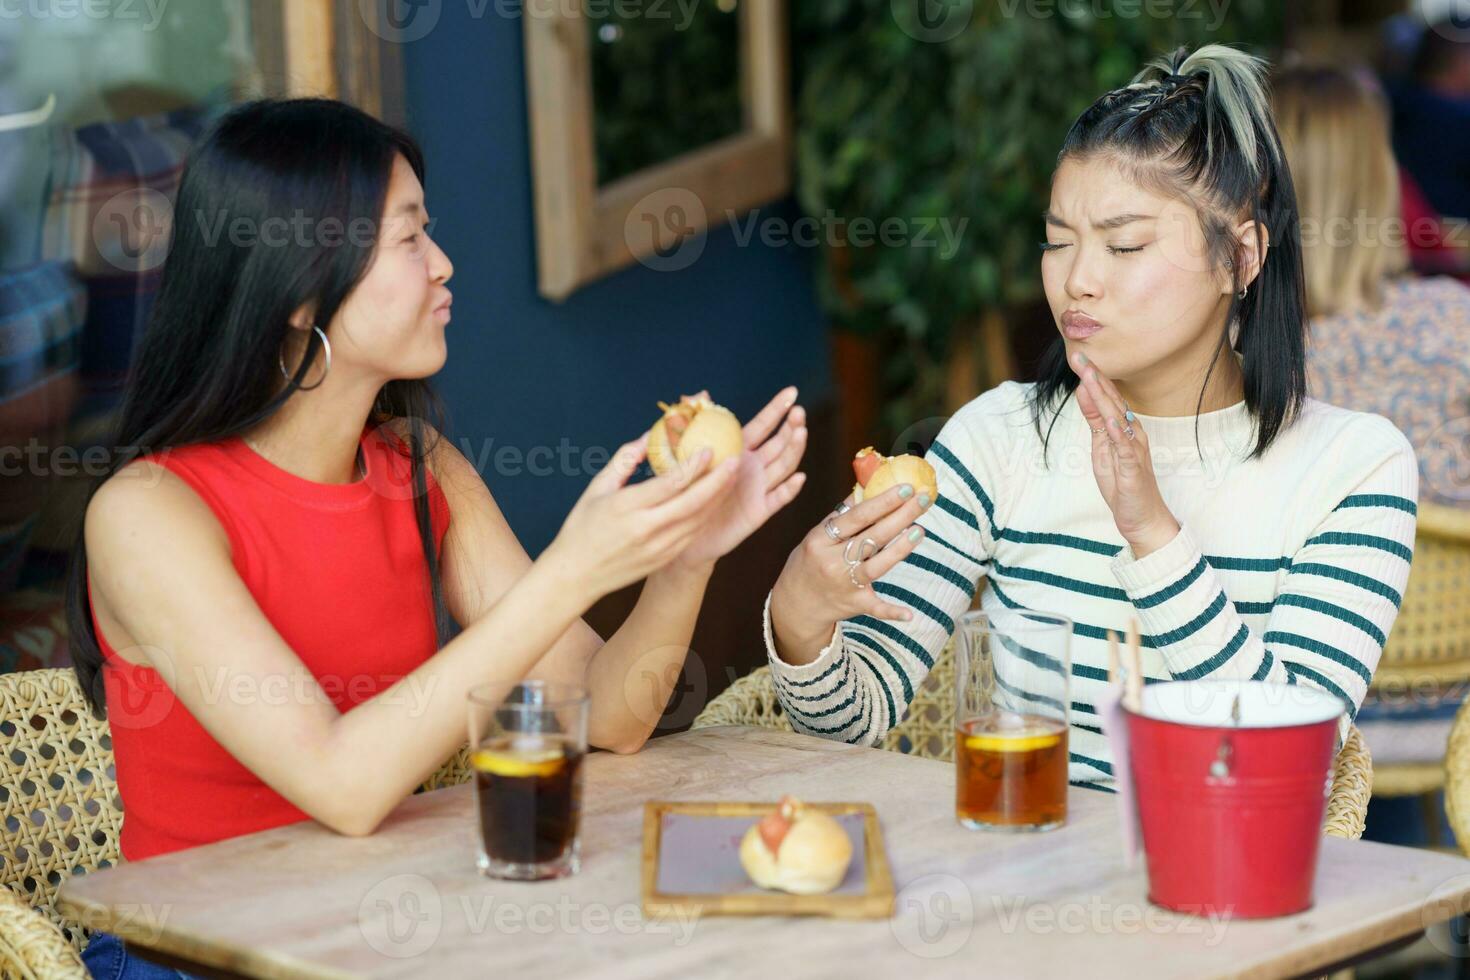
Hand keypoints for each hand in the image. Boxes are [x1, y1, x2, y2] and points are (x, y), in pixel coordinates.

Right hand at [546, 431, 738, 601]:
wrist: (575, 575)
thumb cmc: (582, 527)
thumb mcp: (597, 488)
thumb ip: (623, 460)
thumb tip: (648, 435)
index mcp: (627, 507)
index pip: (670, 484)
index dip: (693, 466)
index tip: (710, 449)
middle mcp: (646, 529)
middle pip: (693, 502)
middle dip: (718, 481)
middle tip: (736, 461)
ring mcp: (658, 547)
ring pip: (698, 520)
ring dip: (717, 498)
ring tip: (730, 477)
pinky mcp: (664, 559)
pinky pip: (692, 534)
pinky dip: (706, 516)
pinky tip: (714, 501)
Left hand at [672, 387, 808, 566]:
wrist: (682, 529)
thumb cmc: (684, 490)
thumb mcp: (685, 454)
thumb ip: (694, 423)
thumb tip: (700, 393)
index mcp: (738, 449)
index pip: (763, 424)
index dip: (778, 408)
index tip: (792, 392)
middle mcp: (754, 466)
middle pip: (779, 442)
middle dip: (791, 426)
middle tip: (798, 412)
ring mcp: (760, 487)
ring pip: (783, 465)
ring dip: (794, 449)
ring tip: (801, 432)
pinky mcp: (760, 510)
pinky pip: (778, 498)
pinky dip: (789, 489)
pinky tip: (799, 477)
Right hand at [768, 481, 931, 663]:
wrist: (794, 605)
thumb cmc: (809, 562)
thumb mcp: (816, 535)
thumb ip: (841, 515)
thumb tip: (866, 486)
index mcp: (820, 540)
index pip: (856, 516)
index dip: (882, 502)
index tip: (905, 488)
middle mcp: (832, 561)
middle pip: (872, 536)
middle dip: (901, 516)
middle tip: (924, 499)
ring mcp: (844, 584)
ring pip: (877, 565)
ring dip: (900, 548)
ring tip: (920, 530)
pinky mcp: (854, 604)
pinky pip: (875, 608)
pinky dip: (892, 612)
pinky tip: (910, 614)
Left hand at [1070, 350, 1179, 557]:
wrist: (1142, 518)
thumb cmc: (1122, 483)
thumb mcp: (1101, 447)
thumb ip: (1094, 419)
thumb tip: (1083, 391)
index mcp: (1122, 427)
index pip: (1106, 396)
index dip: (1092, 376)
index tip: (1077, 356)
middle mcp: (1131, 433)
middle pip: (1112, 400)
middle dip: (1095, 378)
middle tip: (1079, 357)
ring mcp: (1134, 450)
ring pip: (1118, 418)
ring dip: (1104, 398)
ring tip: (1089, 379)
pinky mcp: (1134, 469)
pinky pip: (1126, 449)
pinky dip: (1118, 434)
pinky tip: (1110, 421)